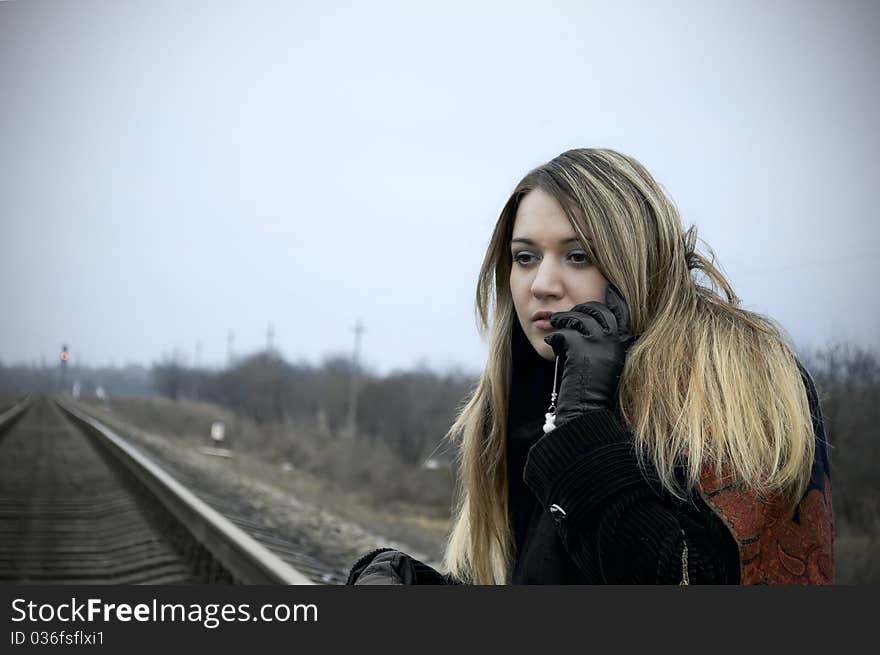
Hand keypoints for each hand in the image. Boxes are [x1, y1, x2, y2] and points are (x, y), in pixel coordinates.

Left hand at [543, 283, 633, 426]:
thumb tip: (585, 326)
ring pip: (579, 317)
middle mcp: (614, 341)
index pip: (622, 313)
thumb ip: (602, 346)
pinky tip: (551, 341)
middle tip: (567, 314)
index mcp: (623, 346)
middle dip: (581, 308)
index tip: (610, 289)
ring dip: (563, 319)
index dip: (615, 300)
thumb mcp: (605, 365)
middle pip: (598, 309)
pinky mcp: (581, 348)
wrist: (586, 410)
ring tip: (554, 324)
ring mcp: (599, 343)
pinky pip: (564, 332)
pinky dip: (554, 336)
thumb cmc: (591, 393)